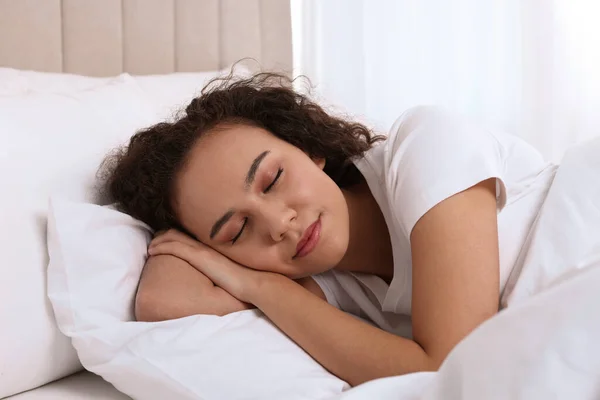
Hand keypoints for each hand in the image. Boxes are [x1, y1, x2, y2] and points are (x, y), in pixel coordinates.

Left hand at [148, 229, 275, 302]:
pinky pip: (175, 247)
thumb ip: (221, 272)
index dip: (175, 237)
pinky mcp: (199, 257)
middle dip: (164, 236)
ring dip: (159, 240)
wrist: (252, 282)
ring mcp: (202, 250)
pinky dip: (162, 246)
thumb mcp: (230, 274)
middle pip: (180, 234)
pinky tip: (152, 250)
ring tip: (150, 246)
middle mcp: (206, 246)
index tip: (165, 241)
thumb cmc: (245, 283)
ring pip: (174, 238)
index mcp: (213, 249)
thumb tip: (218, 279)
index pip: (190, 238)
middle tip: (154, 241)